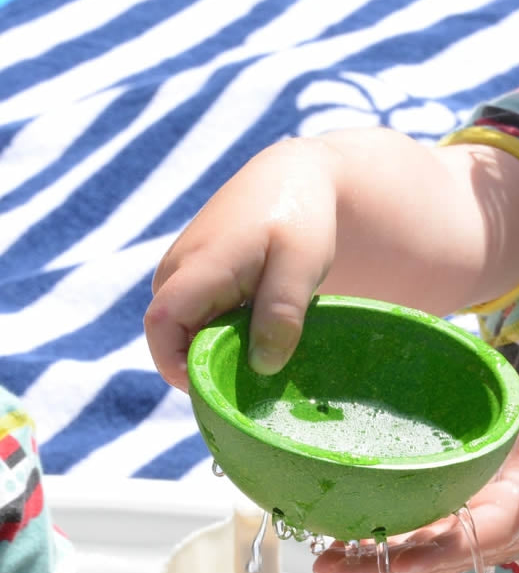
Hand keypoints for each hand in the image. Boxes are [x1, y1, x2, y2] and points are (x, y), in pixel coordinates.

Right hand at [144, 138, 339, 390]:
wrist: (293, 179)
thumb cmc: (300, 221)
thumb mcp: (301, 266)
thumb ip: (281, 314)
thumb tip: (262, 366)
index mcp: (197, 269)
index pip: (162, 327)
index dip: (178, 367)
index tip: (217, 393)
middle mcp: (176, 274)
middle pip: (172, 338)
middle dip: (205, 368)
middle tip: (254, 389)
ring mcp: (182, 276)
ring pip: (186, 331)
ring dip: (217, 352)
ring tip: (263, 362)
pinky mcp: (195, 279)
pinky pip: (197, 320)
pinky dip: (223, 337)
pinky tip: (259, 341)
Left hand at [312, 415, 518, 572]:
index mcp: (502, 526)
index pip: (465, 544)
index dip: (432, 554)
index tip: (396, 559)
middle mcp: (470, 541)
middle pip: (419, 560)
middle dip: (376, 568)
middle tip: (331, 568)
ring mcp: (449, 538)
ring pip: (401, 555)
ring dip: (362, 562)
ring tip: (319, 560)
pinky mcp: (435, 528)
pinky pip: (397, 539)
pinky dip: (364, 542)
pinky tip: (329, 534)